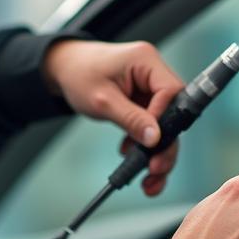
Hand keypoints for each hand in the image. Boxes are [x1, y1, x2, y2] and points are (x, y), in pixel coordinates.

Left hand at [42, 39, 184, 196]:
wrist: (64, 69)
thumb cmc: (79, 74)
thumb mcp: (102, 100)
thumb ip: (130, 119)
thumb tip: (154, 138)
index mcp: (145, 61)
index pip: (171, 91)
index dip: (165, 119)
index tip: (150, 140)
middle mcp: (152, 73)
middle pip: (174, 112)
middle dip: (166, 144)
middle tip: (155, 168)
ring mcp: (148, 88)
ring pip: (165, 123)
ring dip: (157, 150)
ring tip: (149, 176)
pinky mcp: (143, 101)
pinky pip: (151, 125)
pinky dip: (144, 144)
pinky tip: (132, 158)